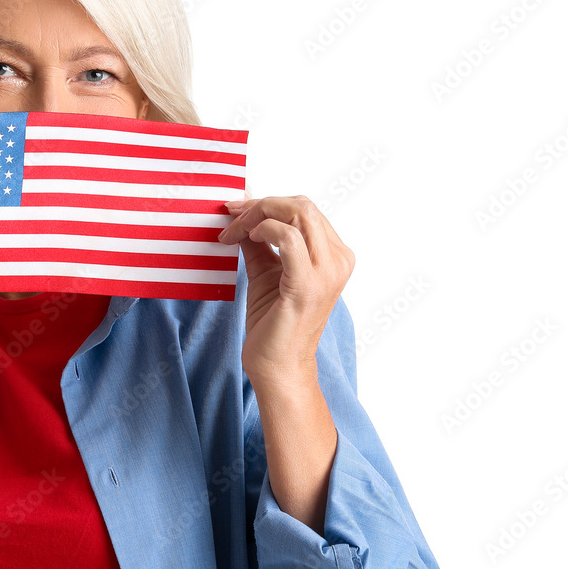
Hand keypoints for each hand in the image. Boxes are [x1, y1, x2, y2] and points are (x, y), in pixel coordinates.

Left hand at [219, 195, 353, 385]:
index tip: (234, 209)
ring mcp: (327, 272)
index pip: (304, 208)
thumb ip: (259, 240)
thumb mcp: (265, 270)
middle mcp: (337, 260)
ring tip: (233, 231)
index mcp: (334, 255)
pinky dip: (264, 230)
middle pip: (302, 205)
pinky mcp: (308, 285)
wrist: (277, 366)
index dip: (267, 202)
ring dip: (257, 215)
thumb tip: (244, 209)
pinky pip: (288, 239)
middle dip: (260, 204)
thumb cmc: (273, 322)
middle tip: (230, 216)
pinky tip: (246, 238)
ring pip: (298, 213)